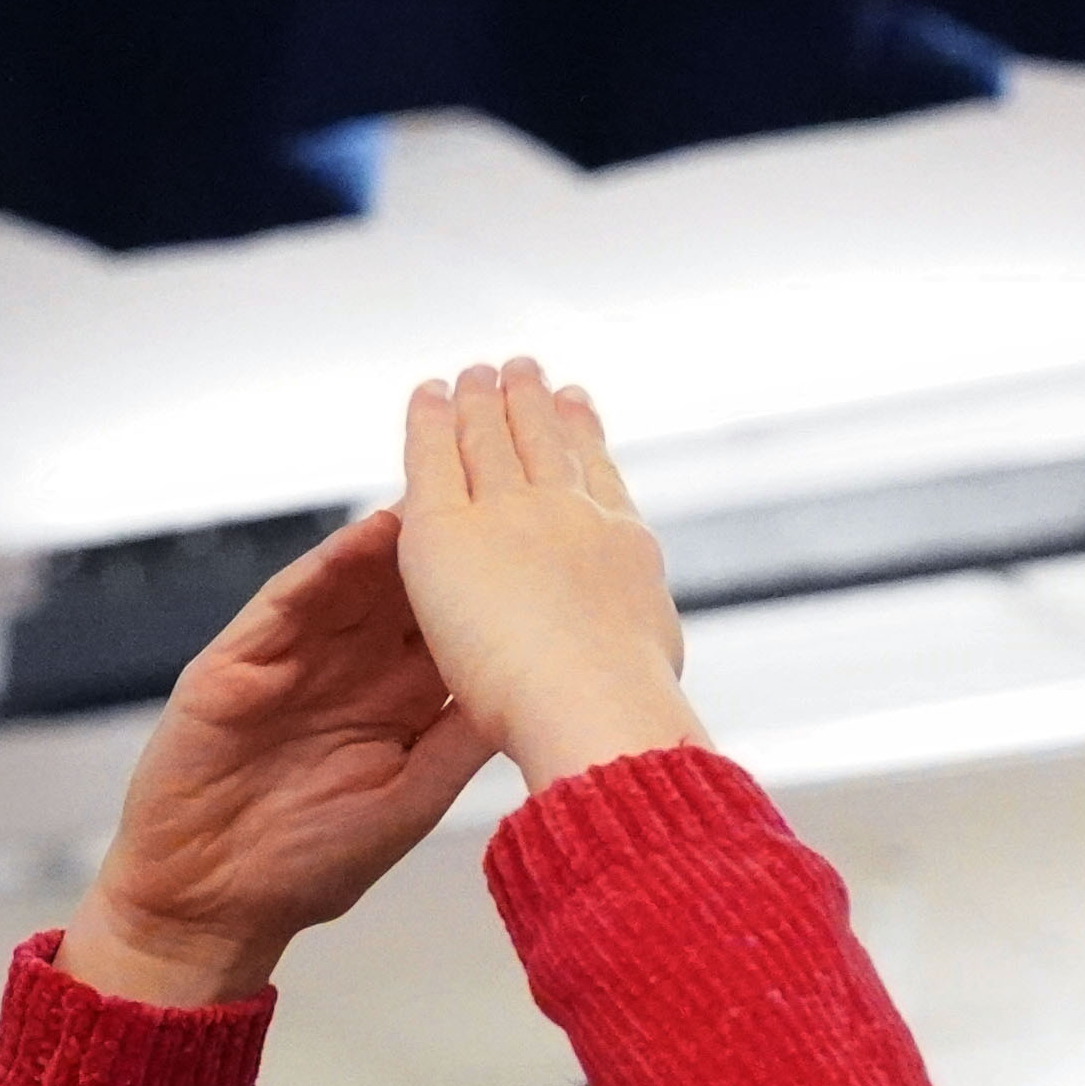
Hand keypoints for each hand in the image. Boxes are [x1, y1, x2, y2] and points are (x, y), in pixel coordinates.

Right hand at [56, 509, 494, 1007]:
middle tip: (504, 500)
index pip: (453, 635)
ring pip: (352, 585)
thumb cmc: (311, 864)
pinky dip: (324, 570)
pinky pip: (286, 605)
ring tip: (444, 497)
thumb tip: (536, 698)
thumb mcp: (412, 798)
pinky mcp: (237, 665)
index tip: (550, 560)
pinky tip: (361, 540)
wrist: (218, 902)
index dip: (499, 598)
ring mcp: (293, 664)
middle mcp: (350, 674)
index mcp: (397, 707)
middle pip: (408, 595)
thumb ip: (461, 742)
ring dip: (396, 541)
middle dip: (453, 550)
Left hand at [392, 361, 703, 791]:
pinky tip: (427, 392)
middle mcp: (572, 516)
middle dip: (534, 402)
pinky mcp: (446, 529)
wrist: (599, 711)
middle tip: (526, 370)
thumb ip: (639, 637)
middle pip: (546, 442)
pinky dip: (429, 417)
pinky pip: (432, 454)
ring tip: (478, 372)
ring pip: (491, 436)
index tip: (578, 402)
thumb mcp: (657, 661)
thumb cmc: (627, 715)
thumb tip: (650, 659)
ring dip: (483, 397)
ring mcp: (511, 515)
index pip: (598, 477)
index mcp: (623, 549)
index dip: (584, 435)